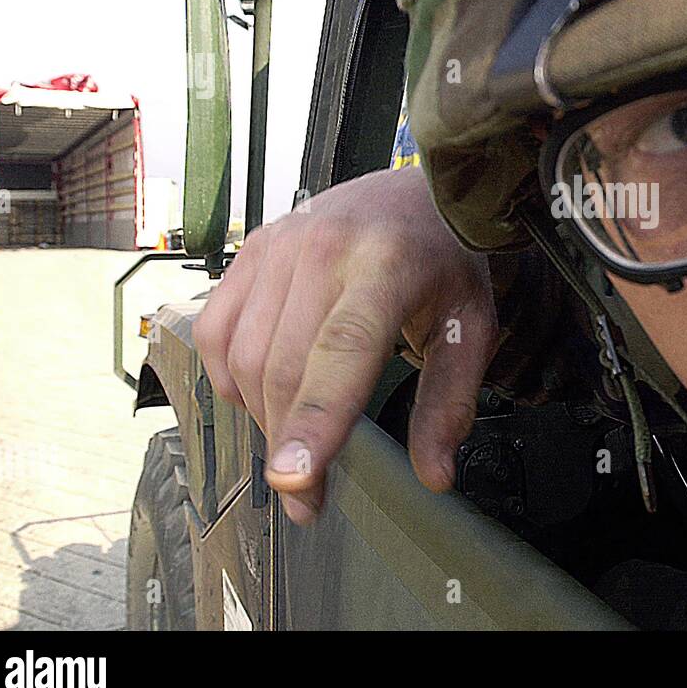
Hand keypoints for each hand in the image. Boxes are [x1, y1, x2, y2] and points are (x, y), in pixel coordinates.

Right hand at [193, 166, 498, 523]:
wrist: (421, 191)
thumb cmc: (446, 262)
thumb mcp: (470, 328)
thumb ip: (449, 403)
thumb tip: (434, 474)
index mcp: (387, 266)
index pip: (341, 350)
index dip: (315, 418)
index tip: (295, 478)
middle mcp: (324, 249)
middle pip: (283, 365)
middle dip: (288, 442)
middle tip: (307, 495)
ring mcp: (281, 244)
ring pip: (243, 355)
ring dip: (261, 414)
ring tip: (294, 441)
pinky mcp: (253, 248)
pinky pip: (216, 329)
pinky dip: (229, 375)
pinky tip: (263, 391)